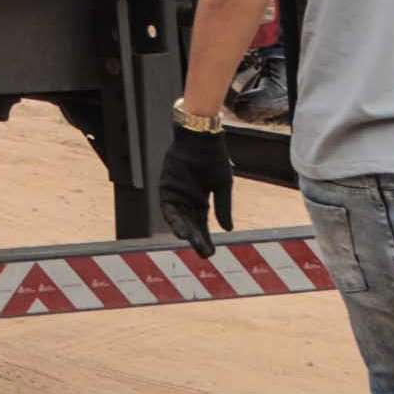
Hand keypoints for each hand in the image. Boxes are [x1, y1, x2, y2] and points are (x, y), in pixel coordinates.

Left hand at [155, 118, 234, 252]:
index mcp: (200, 201)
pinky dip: (174, 219)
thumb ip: (223, 207)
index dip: (205, 239)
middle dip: (196, 239)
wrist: (202, 139)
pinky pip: (167, 207)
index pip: (201, 225)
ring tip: (193, 244)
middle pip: (190, 225)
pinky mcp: (165, 187)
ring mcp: (175, 194)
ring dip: (185, 232)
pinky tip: (181, 231)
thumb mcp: (222, 186)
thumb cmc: (214, 159)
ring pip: (179, 219)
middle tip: (204, 254)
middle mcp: (186, 200)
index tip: (211, 253)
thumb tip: (228, 230)